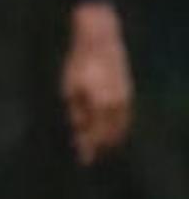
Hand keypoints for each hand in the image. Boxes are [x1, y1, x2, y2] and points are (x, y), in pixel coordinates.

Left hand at [61, 2, 132, 165]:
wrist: (100, 40)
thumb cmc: (79, 62)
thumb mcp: (70, 88)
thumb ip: (75, 112)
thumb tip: (78, 130)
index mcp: (100, 106)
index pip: (96, 135)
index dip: (88, 148)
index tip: (82, 159)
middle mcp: (117, 106)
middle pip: (111, 135)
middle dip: (100, 146)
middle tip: (90, 154)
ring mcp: (126, 99)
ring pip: (121, 128)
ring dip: (111, 139)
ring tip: (100, 146)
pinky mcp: (128, 92)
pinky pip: (125, 118)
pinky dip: (118, 127)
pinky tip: (110, 128)